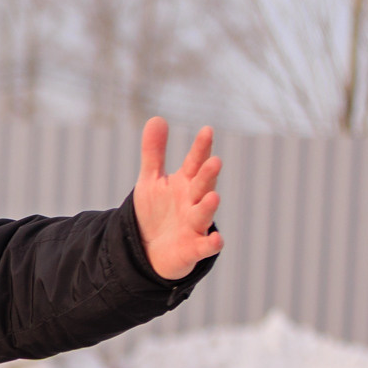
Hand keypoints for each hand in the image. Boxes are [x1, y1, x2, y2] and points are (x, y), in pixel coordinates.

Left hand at [132, 117, 222, 280]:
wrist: (150, 249)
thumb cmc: (156, 211)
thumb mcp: (151, 180)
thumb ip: (154, 152)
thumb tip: (157, 118)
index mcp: (185, 184)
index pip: (195, 162)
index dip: (201, 148)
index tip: (207, 130)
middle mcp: (194, 202)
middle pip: (202, 186)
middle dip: (208, 175)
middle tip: (214, 161)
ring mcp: (195, 225)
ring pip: (204, 213)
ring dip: (209, 206)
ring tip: (213, 196)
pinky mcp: (193, 249)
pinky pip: (204, 247)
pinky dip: (211, 244)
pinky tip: (216, 239)